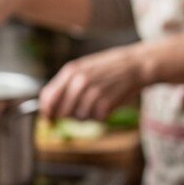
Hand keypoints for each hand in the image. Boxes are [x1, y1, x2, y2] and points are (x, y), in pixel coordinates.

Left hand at [39, 44, 153, 120]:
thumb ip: (66, 84)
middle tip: (81, 110)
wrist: (137, 64)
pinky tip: (109, 104)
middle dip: (68, 116)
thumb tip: (49, 106)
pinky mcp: (106, 103)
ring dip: (88, 115)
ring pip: (79, 117)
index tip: (49, 120)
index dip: (47, 112)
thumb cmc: (109, 67)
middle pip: (62, 112)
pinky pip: (97, 119)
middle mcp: (79, 81)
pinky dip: (102, 115)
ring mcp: (92, 92)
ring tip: (99, 102)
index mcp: (70, 71)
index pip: (48, 97)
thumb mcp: (84, 68)